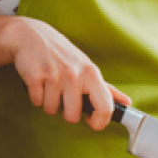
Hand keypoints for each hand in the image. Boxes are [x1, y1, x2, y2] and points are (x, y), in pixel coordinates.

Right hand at [8, 17, 130, 130]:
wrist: (30, 34)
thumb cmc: (62, 54)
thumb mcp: (87, 67)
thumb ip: (106, 89)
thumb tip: (126, 103)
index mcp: (92, 74)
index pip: (105, 108)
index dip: (99, 122)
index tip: (91, 122)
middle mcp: (75, 74)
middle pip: (73, 116)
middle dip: (66, 112)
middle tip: (63, 97)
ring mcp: (54, 75)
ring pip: (51, 110)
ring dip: (48, 102)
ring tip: (50, 85)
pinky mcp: (35, 76)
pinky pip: (37, 102)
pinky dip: (36, 96)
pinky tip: (39, 82)